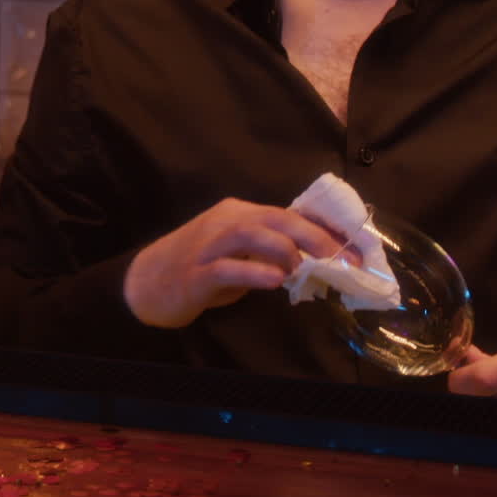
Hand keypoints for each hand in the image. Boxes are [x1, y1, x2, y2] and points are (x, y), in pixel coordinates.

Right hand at [124, 196, 348, 328]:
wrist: (145, 283)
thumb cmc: (197, 269)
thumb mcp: (237, 256)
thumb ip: (268, 255)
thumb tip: (312, 263)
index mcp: (239, 213)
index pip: (288, 214)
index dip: (322, 229)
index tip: (352, 247)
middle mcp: (226, 221)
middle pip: (275, 218)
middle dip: (313, 235)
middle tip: (341, 256)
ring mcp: (208, 244)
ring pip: (252, 234)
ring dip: (284, 249)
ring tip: (303, 267)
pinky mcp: (195, 272)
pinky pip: (228, 267)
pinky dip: (254, 271)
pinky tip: (275, 280)